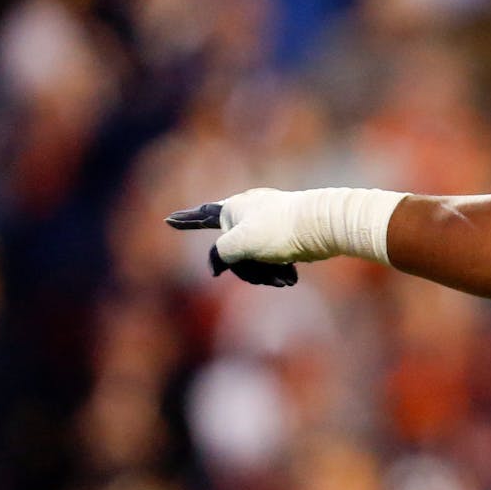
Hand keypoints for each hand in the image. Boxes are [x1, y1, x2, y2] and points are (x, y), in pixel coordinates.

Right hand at [165, 201, 298, 286]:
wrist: (321, 226)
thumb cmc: (278, 230)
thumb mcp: (238, 245)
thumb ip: (219, 255)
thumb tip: (217, 267)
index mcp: (232, 208)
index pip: (202, 217)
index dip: (185, 221)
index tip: (169, 221)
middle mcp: (247, 213)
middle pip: (233, 252)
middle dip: (249, 271)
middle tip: (271, 279)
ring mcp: (266, 224)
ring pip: (255, 259)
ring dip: (267, 274)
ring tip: (286, 280)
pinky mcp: (284, 236)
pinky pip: (272, 259)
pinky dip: (279, 269)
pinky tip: (291, 278)